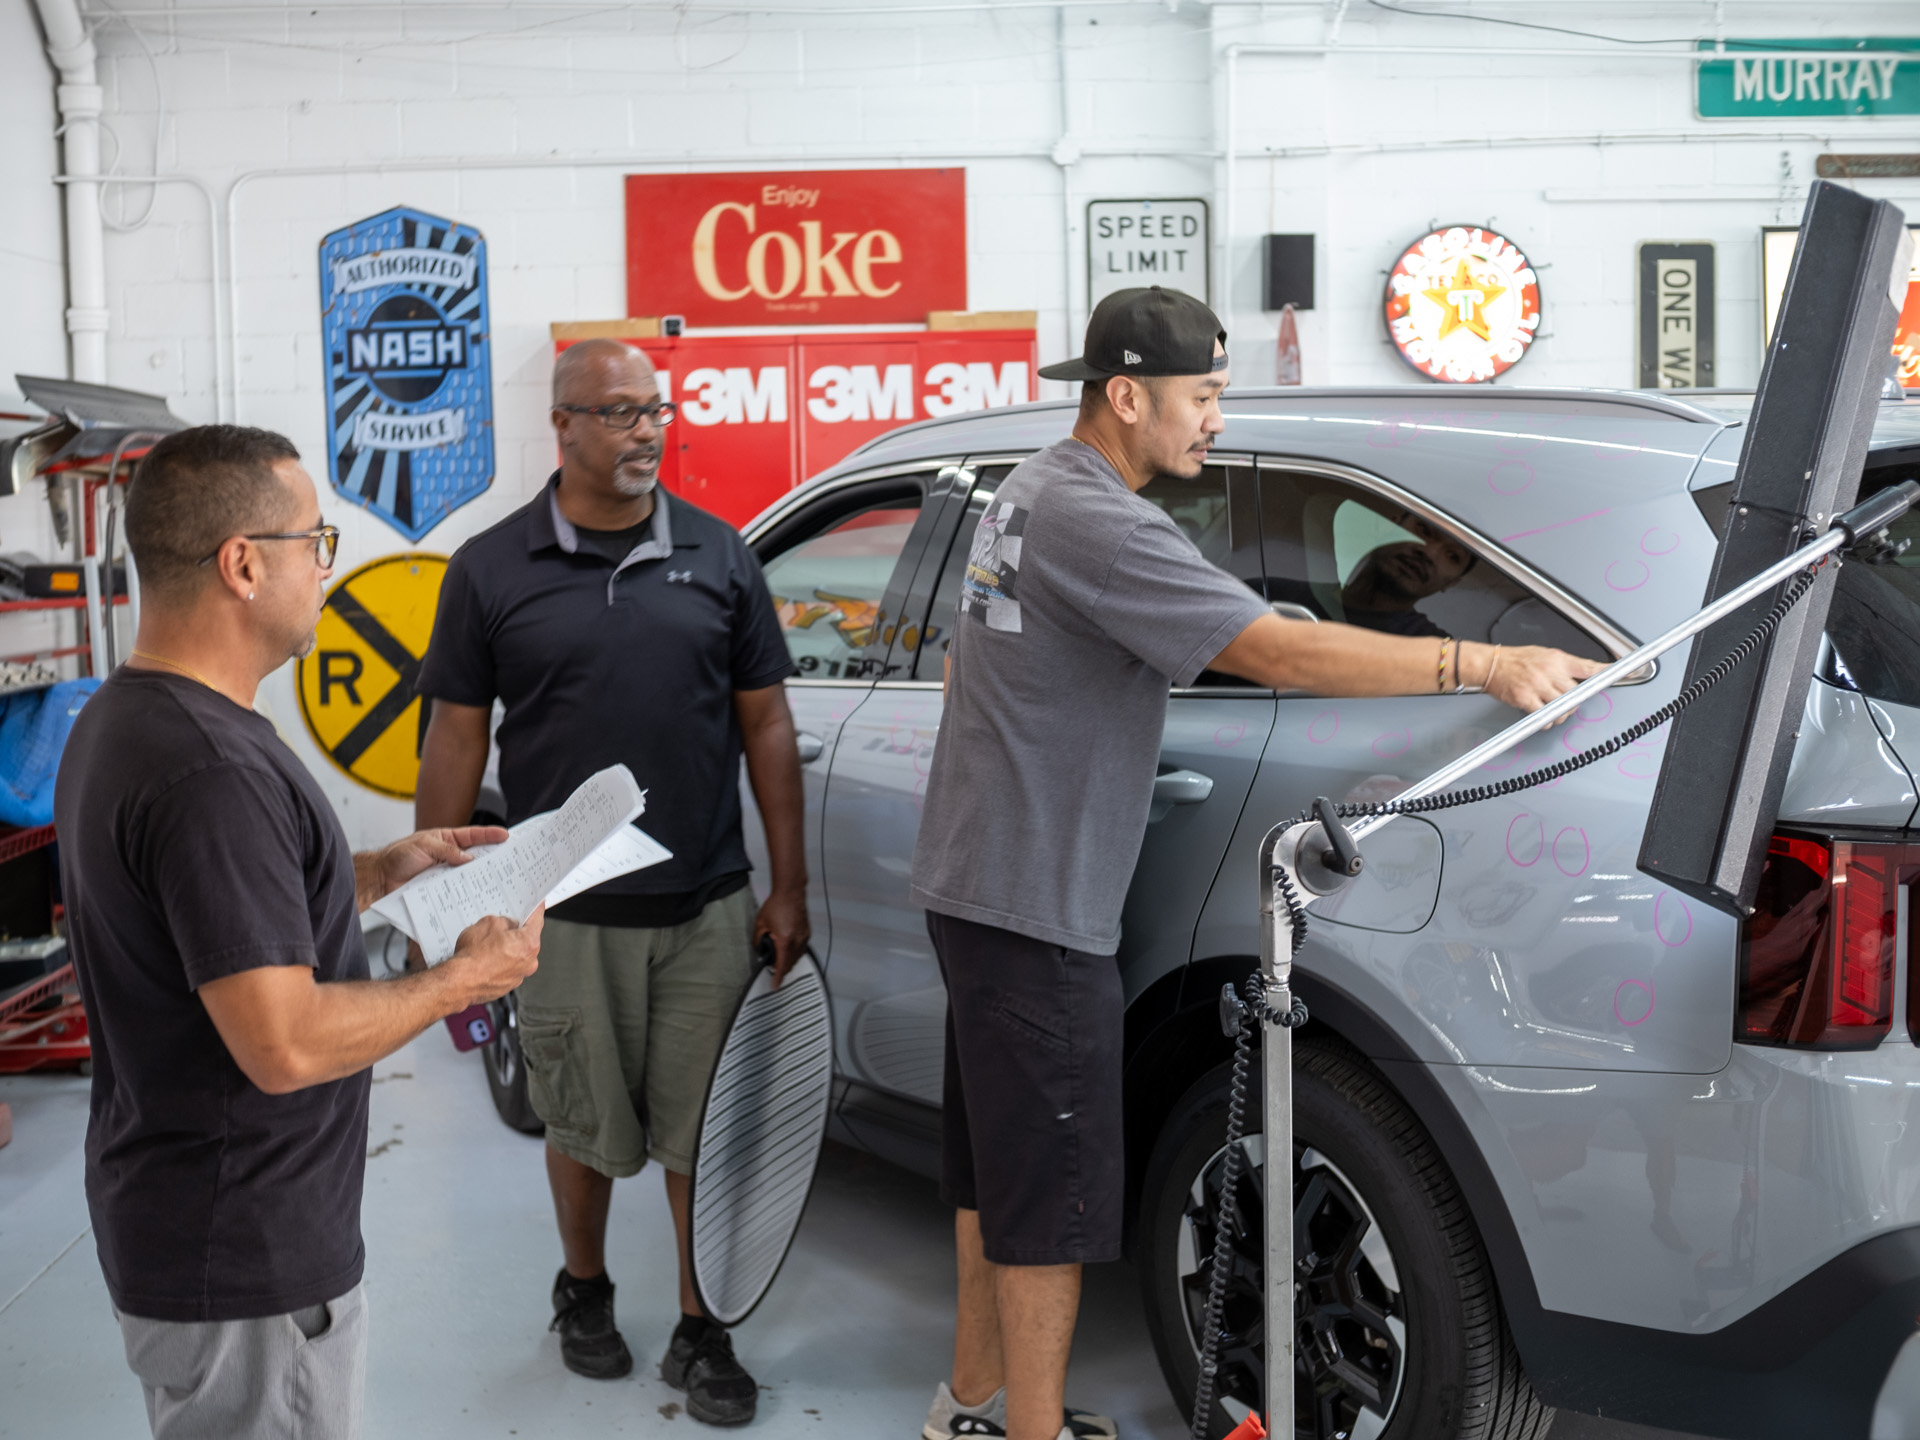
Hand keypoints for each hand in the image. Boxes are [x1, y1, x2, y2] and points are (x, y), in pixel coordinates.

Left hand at [360, 825, 507, 908]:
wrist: (380, 880)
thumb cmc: (397, 856)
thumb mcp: (423, 845)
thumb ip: (446, 851)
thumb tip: (468, 858)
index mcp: (446, 840)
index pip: (472, 836)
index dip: (490, 835)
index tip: (506, 836)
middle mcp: (450, 857)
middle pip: (476, 857)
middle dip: (492, 858)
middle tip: (509, 861)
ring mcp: (447, 875)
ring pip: (469, 876)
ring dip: (480, 879)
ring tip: (496, 882)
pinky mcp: (441, 891)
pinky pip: (457, 892)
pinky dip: (466, 894)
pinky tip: (475, 897)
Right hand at [443, 904, 543, 1008]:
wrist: (459, 982)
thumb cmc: (473, 956)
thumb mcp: (489, 923)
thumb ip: (505, 921)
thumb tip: (508, 925)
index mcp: (529, 944)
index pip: (537, 920)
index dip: (535, 909)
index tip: (536, 905)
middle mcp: (529, 962)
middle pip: (527, 940)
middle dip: (515, 933)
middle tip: (499, 928)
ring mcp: (518, 976)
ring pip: (516, 956)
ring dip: (506, 949)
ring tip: (487, 946)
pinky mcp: (506, 986)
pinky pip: (506, 969)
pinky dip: (499, 963)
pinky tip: (484, 959)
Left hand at [753, 887, 809, 988]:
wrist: (790, 892)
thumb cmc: (776, 905)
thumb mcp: (760, 924)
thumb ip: (758, 940)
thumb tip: (759, 950)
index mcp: (785, 940)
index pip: (781, 965)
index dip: (777, 978)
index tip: (775, 986)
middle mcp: (797, 941)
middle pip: (790, 964)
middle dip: (781, 970)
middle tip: (772, 970)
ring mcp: (804, 937)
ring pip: (797, 958)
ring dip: (788, 962)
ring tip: (779, 959)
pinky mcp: (806, 933)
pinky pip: (801, 949)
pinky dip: (794, 953)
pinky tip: (787, 949)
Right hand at [1482, 645, 1603, 719]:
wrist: (1491, 664)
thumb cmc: (1516, 660)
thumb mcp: (1545, 654)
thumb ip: (1565, 666)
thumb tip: (1582, 678)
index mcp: (1557, 659)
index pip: (1588, 667)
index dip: (1606, 673)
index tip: (1620, 675)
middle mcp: (1549, 671)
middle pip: (1575, 694)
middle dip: (1573, 702)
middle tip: (1566, 702)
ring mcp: (1537, 686)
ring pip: (1562, 707)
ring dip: (1560, 713)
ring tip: (1553, 709)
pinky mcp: (1525, 699)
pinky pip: (1544, 716)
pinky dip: (1546, 721)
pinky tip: (1543, 716)